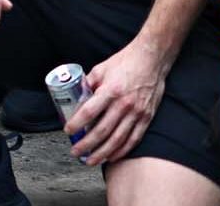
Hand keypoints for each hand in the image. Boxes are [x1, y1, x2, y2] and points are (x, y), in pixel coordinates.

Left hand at [69, 39, 172, 164]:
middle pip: (102, 130)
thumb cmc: (124, 63)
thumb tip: (76, 96)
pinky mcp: (147, 117)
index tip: (68, 131)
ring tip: (91, 160)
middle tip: (76, 151)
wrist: (151, 60)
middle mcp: (123, 104)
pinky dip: (122, 150)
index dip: (77, 124)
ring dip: (103, 152)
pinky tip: (112, 157)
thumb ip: (88, 84)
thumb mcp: (100, 69)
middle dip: (87, 144)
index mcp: (109, 91)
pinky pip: (134, 138)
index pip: (89, 112)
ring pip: (118, 139)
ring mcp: (137, 113)